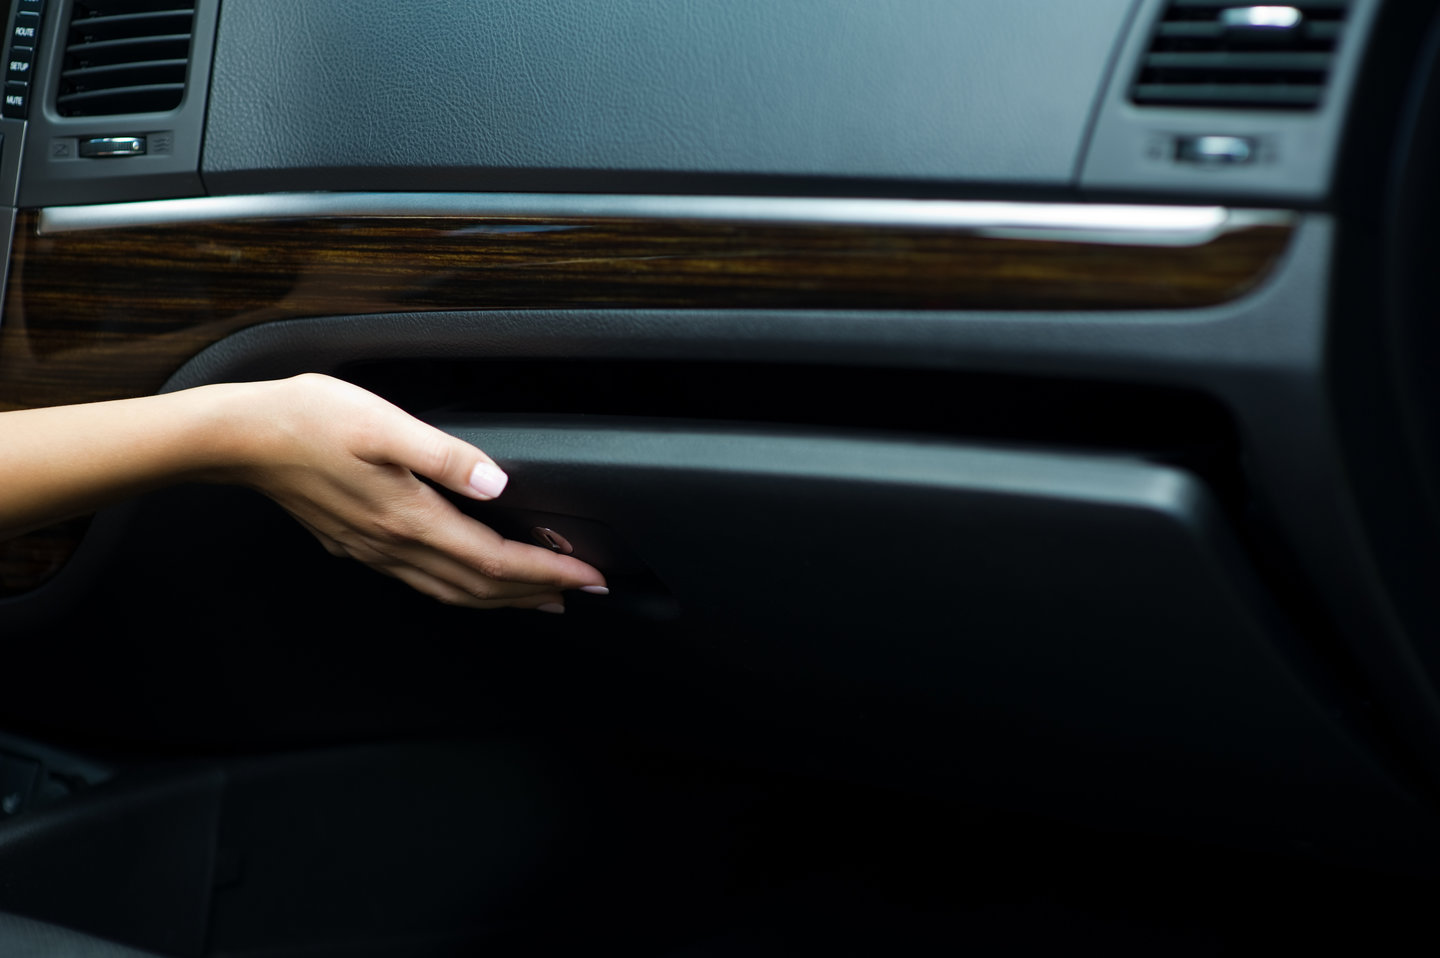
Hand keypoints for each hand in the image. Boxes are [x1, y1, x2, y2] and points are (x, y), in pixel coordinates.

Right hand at [217, 374, 605, 610]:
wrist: (239, 439)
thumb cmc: (307, 420)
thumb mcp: (383, 423)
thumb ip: (445, 455)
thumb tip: (497, 484)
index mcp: (409, 517)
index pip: (494, 560)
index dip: (546, 572)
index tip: (585, 575)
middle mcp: (394, 545)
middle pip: (479, 588)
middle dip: (536, 594)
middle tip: (580, 593)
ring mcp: (374, 550)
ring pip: (451, 591)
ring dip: (503, 600)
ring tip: (540, 599)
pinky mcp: (358, 544)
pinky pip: (424, 581)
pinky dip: (462, 588)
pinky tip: (470, 580)